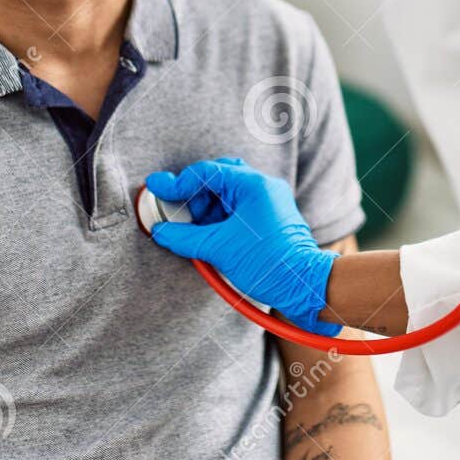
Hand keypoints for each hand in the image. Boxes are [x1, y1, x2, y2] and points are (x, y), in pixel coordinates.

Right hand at [146, 157, 340, 336]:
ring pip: (227, 194)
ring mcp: (269, 201)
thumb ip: (185, 237)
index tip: (156, 188)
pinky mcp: (269, 218)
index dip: (178, 183)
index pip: (207, 173)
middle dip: (194, 195)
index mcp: (254, 185)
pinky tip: (207, 236)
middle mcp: (263, 187)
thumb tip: (161, 231)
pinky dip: (219, 219)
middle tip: (178, 213)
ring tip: (193, 231)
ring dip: (206, 208)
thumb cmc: (267, 263)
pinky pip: (237, 209)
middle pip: (218, 178)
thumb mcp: (219, 249)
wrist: (303, 286)